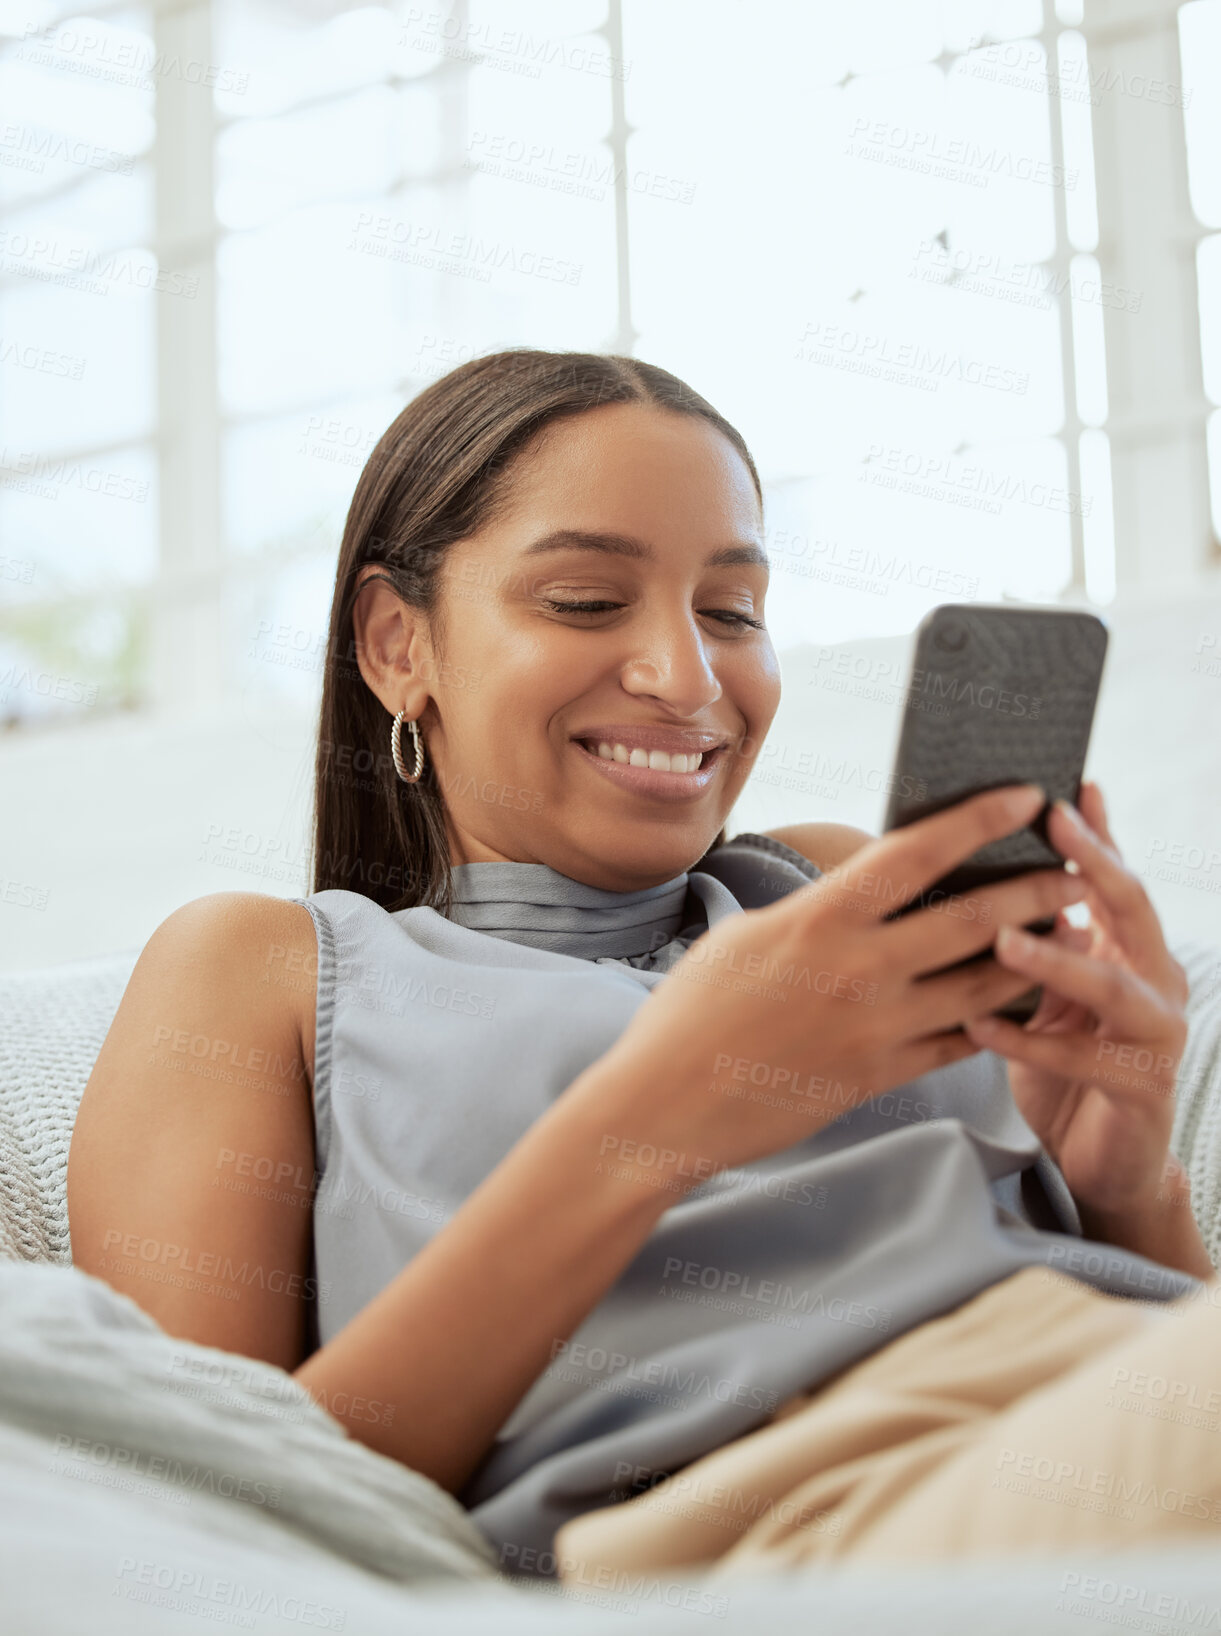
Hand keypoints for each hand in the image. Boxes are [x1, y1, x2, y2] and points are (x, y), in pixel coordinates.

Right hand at [577, 783, 1082, 1184]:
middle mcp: (857, 972)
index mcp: (817, 921)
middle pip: (973, 919)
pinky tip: (1020, 999)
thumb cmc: (692, 1012)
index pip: (915, 854)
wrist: (665, 1107)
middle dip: (1036, 890)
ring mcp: (874, 1029)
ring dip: (1034, 955)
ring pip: (982, 985)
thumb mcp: (746, 936)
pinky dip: (995, 1017)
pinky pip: (959, 1043)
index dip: (978, 820)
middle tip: (1075, 869)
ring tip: (1067, 933)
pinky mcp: (878, 1077)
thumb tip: (864, 888)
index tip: (1024, 796)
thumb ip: (815, 910)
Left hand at [964, 781, 1189, 1221]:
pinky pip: (1083, 1058)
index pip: (1117, 877)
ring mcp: (1158, 1034)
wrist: (1101, 1160)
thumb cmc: (1066, 1063)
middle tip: (1053, 829)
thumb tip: (995, 868)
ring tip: (1004, 939)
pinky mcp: (1141, 1087)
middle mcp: (1159, 980)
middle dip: (1094, 865)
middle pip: (1133, 910)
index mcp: (1135, 949)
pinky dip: (1028, 1041)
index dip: (1098, 833)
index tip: (1067, 789)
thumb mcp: (1052, 988)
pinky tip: (981, 1027)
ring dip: (1057, 959)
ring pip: (1112, 985)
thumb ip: (1044, 933)